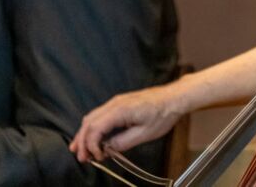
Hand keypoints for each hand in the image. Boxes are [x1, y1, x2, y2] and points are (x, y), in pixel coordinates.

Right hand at [70, 83, 185, 162]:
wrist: (174, 98)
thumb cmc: (163, 113)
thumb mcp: (144, 133)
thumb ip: (123, 142)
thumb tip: (107, 149)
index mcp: (120, 110)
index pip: (95, 128)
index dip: (91, 145)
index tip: (96, 157)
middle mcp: (114, 103)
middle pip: (89, 122)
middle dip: (82, 141)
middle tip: (81, 157)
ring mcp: (116, 102)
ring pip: (92, 117)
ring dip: (85, 134)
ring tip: (81, 149)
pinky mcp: (119, 103)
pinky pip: (100, 114)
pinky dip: (93, 127)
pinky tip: (93, 137)